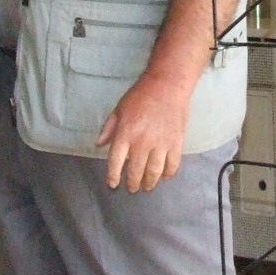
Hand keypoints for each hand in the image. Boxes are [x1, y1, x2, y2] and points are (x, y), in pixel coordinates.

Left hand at [98, 72, 191, 191]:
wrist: (167, 85)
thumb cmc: (140, 96)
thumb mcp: (119, 109)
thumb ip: (109, 128)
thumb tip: (99, 144)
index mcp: (125, 133)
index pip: (115, 162)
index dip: (113, 176)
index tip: (113, 185)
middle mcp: (142, 142)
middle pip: (135, 171)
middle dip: (132, 183)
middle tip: (132, 188)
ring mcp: (160, 144)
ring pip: (154, 172)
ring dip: (149, 183)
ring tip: (147, 187)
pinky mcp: (176, 143)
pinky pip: (172, 165)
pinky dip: (168, 174)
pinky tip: (164, 176)